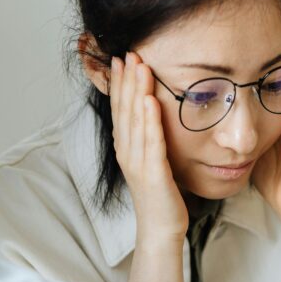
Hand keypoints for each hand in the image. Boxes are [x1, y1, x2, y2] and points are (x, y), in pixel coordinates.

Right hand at [110, 52, 187, 241]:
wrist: (161, 229)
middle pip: (125, 110)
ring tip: (140, 66)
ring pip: (136, 121)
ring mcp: (138, 163)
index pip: (120, 110)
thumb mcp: (150, 162)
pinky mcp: (153, 173)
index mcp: (125, 148)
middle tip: (129, 52)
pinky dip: (151, 120)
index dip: (119, 84)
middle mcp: (127, 152)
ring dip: (137, 92)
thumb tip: (147, 117)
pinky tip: (152, 100)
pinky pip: (151, 142)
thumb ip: (146, 140)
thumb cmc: (160, 196)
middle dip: (126, 80)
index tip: (121, 59)